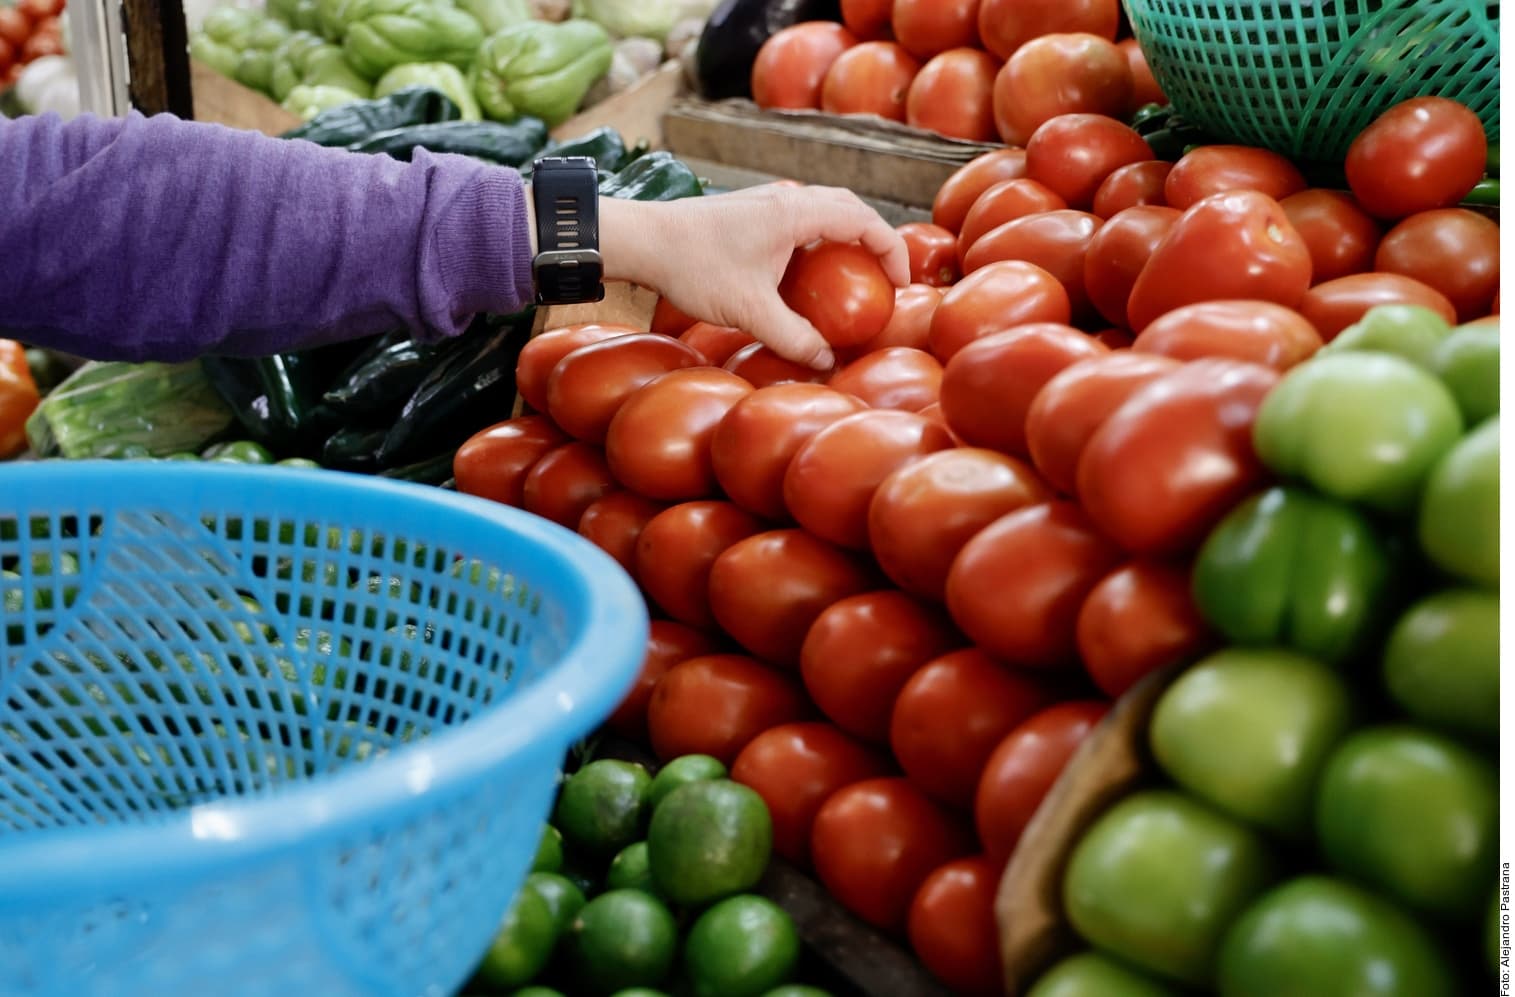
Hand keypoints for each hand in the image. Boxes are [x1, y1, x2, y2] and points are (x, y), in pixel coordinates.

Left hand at [600, 185, 910, 369]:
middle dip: (874, 241)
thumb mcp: (750, 311)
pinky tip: (809, 275)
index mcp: (797, 212)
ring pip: (824, 210)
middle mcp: (787, 198)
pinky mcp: (752, 212)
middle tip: (885, 278)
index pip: (865, 220)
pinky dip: (818, 241)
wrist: (645, 240)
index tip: (900, 283)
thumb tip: (825, 362)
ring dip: (845, 238)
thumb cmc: (694, 267)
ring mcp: (768, 202)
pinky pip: (801, 219)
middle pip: (850, 208)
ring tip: (854, 276)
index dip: (891, 250)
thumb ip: (793, 337)